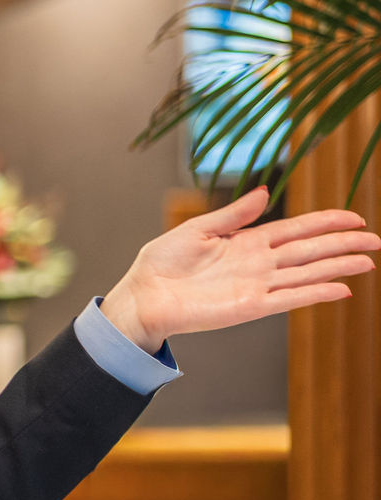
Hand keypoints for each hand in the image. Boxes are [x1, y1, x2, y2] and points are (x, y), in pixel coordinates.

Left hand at [101, 188, 380, 351]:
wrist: (143, 296)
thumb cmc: (162, 263)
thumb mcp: (197, 229)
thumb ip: (233, 214)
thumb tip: (265, 192)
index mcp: (247, 241)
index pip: (297, 229)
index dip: (326, 222)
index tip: (355, 217)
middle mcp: (258, 263)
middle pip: (310, 250)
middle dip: (343, 244)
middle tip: (376, 240)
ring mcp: (257, 285)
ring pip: (307, 274)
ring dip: (337, 267)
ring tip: (368, 262)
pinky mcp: (250, 306)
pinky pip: (290, 299)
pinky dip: (315, 293)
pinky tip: (341, 289)